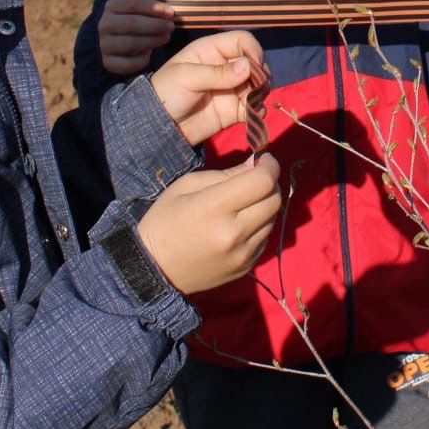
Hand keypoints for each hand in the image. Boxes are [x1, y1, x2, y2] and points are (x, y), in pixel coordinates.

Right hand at [99, 0, 174, 76]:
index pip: (133, 3)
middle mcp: (105, 25)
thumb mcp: (141, 10)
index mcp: (112, 6)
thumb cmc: (137, 22)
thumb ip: (154, 10)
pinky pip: (127, 64)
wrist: (118, 41)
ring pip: (130, 43)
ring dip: (152, 41)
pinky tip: (149, 54)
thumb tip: (169, 14)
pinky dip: (141, 60)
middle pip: (131, 23)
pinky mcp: (108, 62)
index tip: (170, 13)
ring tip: (165, 38)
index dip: (153, 7)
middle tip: (170, 27)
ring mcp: (105, 44)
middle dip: (155, 25)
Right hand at [136, 155, 281, 294]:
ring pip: (274, 219)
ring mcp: (242, 254)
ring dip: (265, 204)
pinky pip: (266, 238)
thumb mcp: (187, 186)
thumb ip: (226, 174)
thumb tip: (257, 164)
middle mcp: (233, 233)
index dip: (269, 166)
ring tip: (247, 201)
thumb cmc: (165, 220)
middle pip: (274, 200)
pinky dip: (260, 225)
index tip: (264, 160)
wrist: (154, 269)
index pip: (262, 181)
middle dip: (270, 183)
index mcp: (214, 207)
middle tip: (257, 178)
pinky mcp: (246, 267)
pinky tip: (242, 223)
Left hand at [151, 30, 265, 147]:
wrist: (158, 127)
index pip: (242, 40)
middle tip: (256, 88)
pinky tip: (253, 115)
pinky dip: (257, 110)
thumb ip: (217, 73)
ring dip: (260, 93)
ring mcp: (231, 88)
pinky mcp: (233, 110)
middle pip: (254, 62)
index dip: (252, 51)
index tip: (255, 67)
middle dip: (260, 74)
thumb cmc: (166, 93)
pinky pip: (252, 107)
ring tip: (253, 103)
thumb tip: (248, 66)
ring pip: (257, 85)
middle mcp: (225, 66)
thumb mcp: (186, 78)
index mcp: (211, 50)